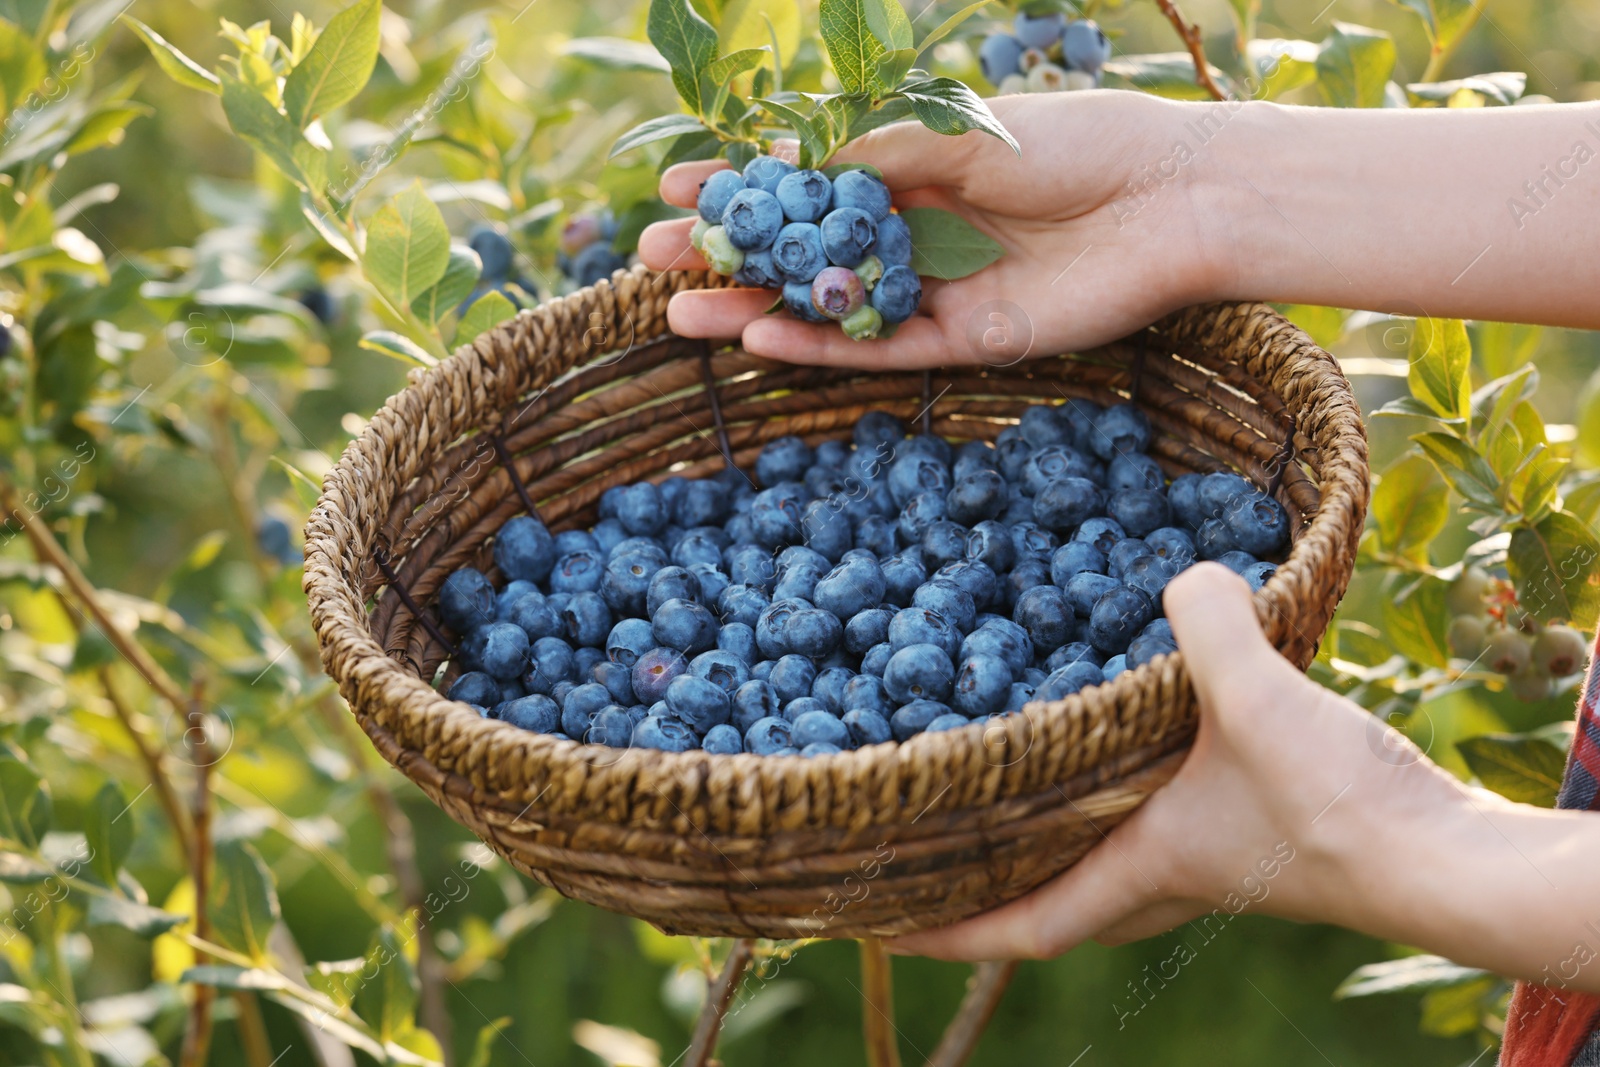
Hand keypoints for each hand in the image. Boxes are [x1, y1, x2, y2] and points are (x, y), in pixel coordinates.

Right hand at [637, 91, 1222, 368]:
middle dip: (727, 256)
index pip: (807, 182)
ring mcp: (937, 291)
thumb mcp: (959, 130)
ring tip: (678, 311)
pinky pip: (878, 352)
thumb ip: (875, 155)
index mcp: (914, 166)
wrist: (1172, 202)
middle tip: (651, 261)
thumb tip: (785, 167)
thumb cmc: (1076, 142)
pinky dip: (818, 347)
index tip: (674, 187)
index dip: (741, 187)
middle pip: (802, 253)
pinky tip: (757, 340)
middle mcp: (916, 233)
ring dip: (753, 309)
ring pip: (827, 308)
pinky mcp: (968, 342)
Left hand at [888, 563, 1472, 961]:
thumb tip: (1184, 569)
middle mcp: (1160, 871)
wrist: (1440, 855)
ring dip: (1049, 834)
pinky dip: (1114, 785)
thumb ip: (1209, 625)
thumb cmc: (1335, 805)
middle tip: (931, 851)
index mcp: (1136, 865)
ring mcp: (1203, 854)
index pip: (1017, 924)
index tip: (873, 923)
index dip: (942, 931)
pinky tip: (1118, 727)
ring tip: (1001, 784)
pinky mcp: (1244, 825)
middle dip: (988, 889)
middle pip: (1050, 900)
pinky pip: (1150, 812)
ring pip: (1099, 855)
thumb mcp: (1254, 698)